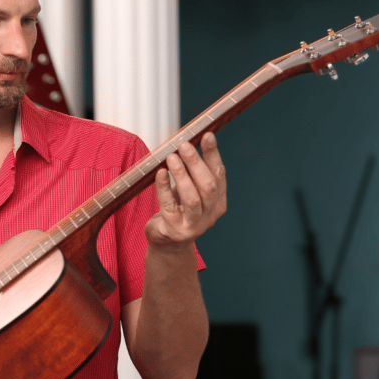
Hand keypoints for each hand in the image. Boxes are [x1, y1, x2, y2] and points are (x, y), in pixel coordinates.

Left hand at [146, 132, 226, 247]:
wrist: (168, 243)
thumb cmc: (179, 210)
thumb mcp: (189, 191)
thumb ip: (192, 173)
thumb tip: (186, 142)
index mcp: (218, 201)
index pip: (219, 174)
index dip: (213, 154)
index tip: (207, 135)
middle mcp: (211, 214)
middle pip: (208, 186)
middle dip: (196, 163)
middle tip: (184, 145)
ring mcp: (194, 224)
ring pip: (192, 197)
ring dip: (182, 175)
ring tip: (171, 157)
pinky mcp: (175, 230)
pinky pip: (170, 206)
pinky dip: (164, 188)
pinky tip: (160, 174)